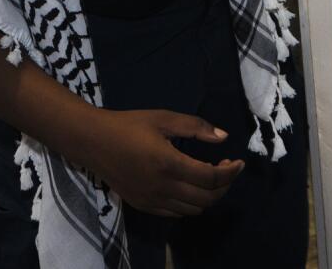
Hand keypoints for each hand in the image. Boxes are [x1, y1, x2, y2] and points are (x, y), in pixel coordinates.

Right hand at [78, 109, 243, 217]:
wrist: (92, 142)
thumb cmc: (128, 125)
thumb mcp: (163, 118)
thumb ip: (195, 127)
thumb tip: (223, 137)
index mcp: (169, 163)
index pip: (211, 178)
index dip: (230, 172)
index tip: (238, 162)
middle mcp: (163, 188)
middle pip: (207, 198)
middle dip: (224, 185)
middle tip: (226, 168)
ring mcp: (152, 201)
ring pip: (193, 210)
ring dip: (208, 196)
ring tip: (208, 176)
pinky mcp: (144, 206)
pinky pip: (176, 213)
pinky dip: (190, 203)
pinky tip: (189, 185)